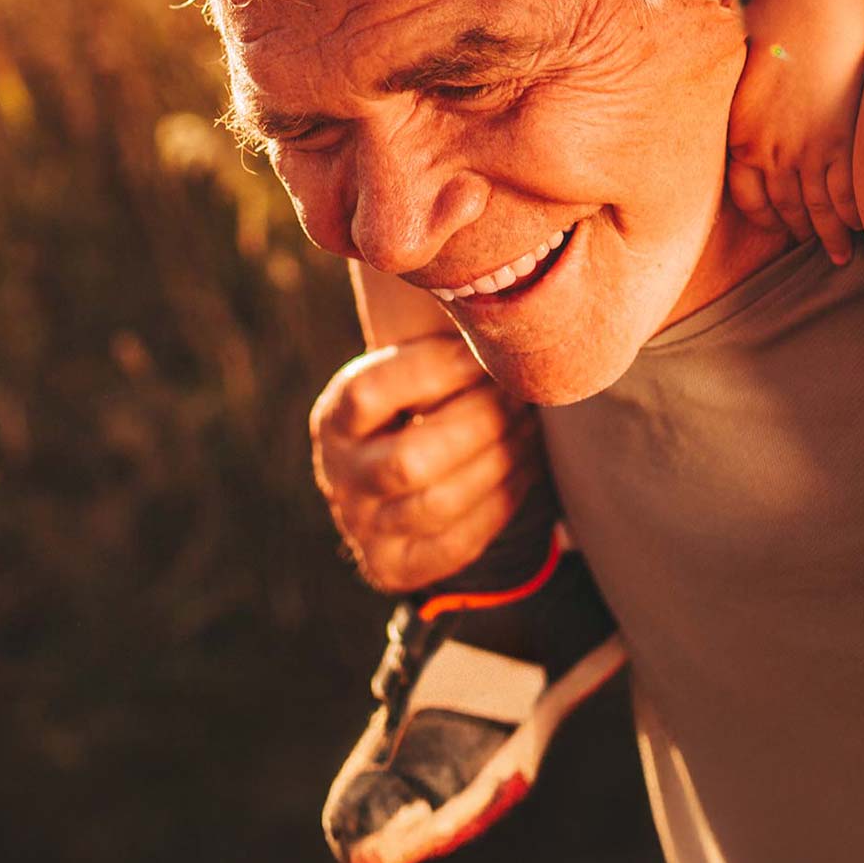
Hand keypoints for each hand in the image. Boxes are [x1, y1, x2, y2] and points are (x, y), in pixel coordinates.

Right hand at [310, 333, 541, 593]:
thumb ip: (439, 343)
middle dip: (479, 425)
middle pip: (409, 460)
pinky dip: (501, 502)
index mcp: (335, 418)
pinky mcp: (394, 566)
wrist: (399, 486)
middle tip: (520, 398)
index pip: (370, 394)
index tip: (485, 353)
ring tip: (528, 427)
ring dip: (498, 462)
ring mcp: (363, 527)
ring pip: (436, 504)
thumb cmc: (421, 405)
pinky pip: (456, 543)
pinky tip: (524, 465)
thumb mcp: (411, 370)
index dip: (436, 370)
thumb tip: (489, 295)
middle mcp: (339, 476)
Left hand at [726, 0, 863, 264]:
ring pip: (818, 210)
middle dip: (800, 229)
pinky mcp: (842, 143)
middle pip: (785, 207)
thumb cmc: (784, 16)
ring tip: (840, 251)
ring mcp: (807, 152)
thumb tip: (766, 104)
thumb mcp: (751, 65)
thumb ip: (755, 99)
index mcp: (741, 132)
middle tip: (813, 243)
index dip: (764, 215)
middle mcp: (769, 150)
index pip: (747, 194)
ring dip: (830, 236)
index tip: (777, 224)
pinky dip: (855, 216)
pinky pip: (847, 196)